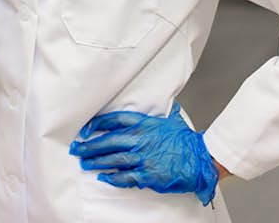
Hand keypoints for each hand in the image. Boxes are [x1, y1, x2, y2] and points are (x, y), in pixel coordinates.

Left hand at [70, 101, 219, 205]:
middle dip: (90, 145)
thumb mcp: (173, 119)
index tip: (87, 128)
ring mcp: (143, 158)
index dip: (98, 124)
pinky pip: (125, 177)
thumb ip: (163, 110)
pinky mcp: (148, 174)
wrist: (200, 159)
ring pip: (113, 159)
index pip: (115, 120)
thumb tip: (165, 101)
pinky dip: (113, 177)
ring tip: (85, 162)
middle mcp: (140, 140)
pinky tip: (104, 176)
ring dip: (96, 161)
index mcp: (144, 124)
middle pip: (108, 141)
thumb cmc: (186, 140)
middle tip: (78, 148)